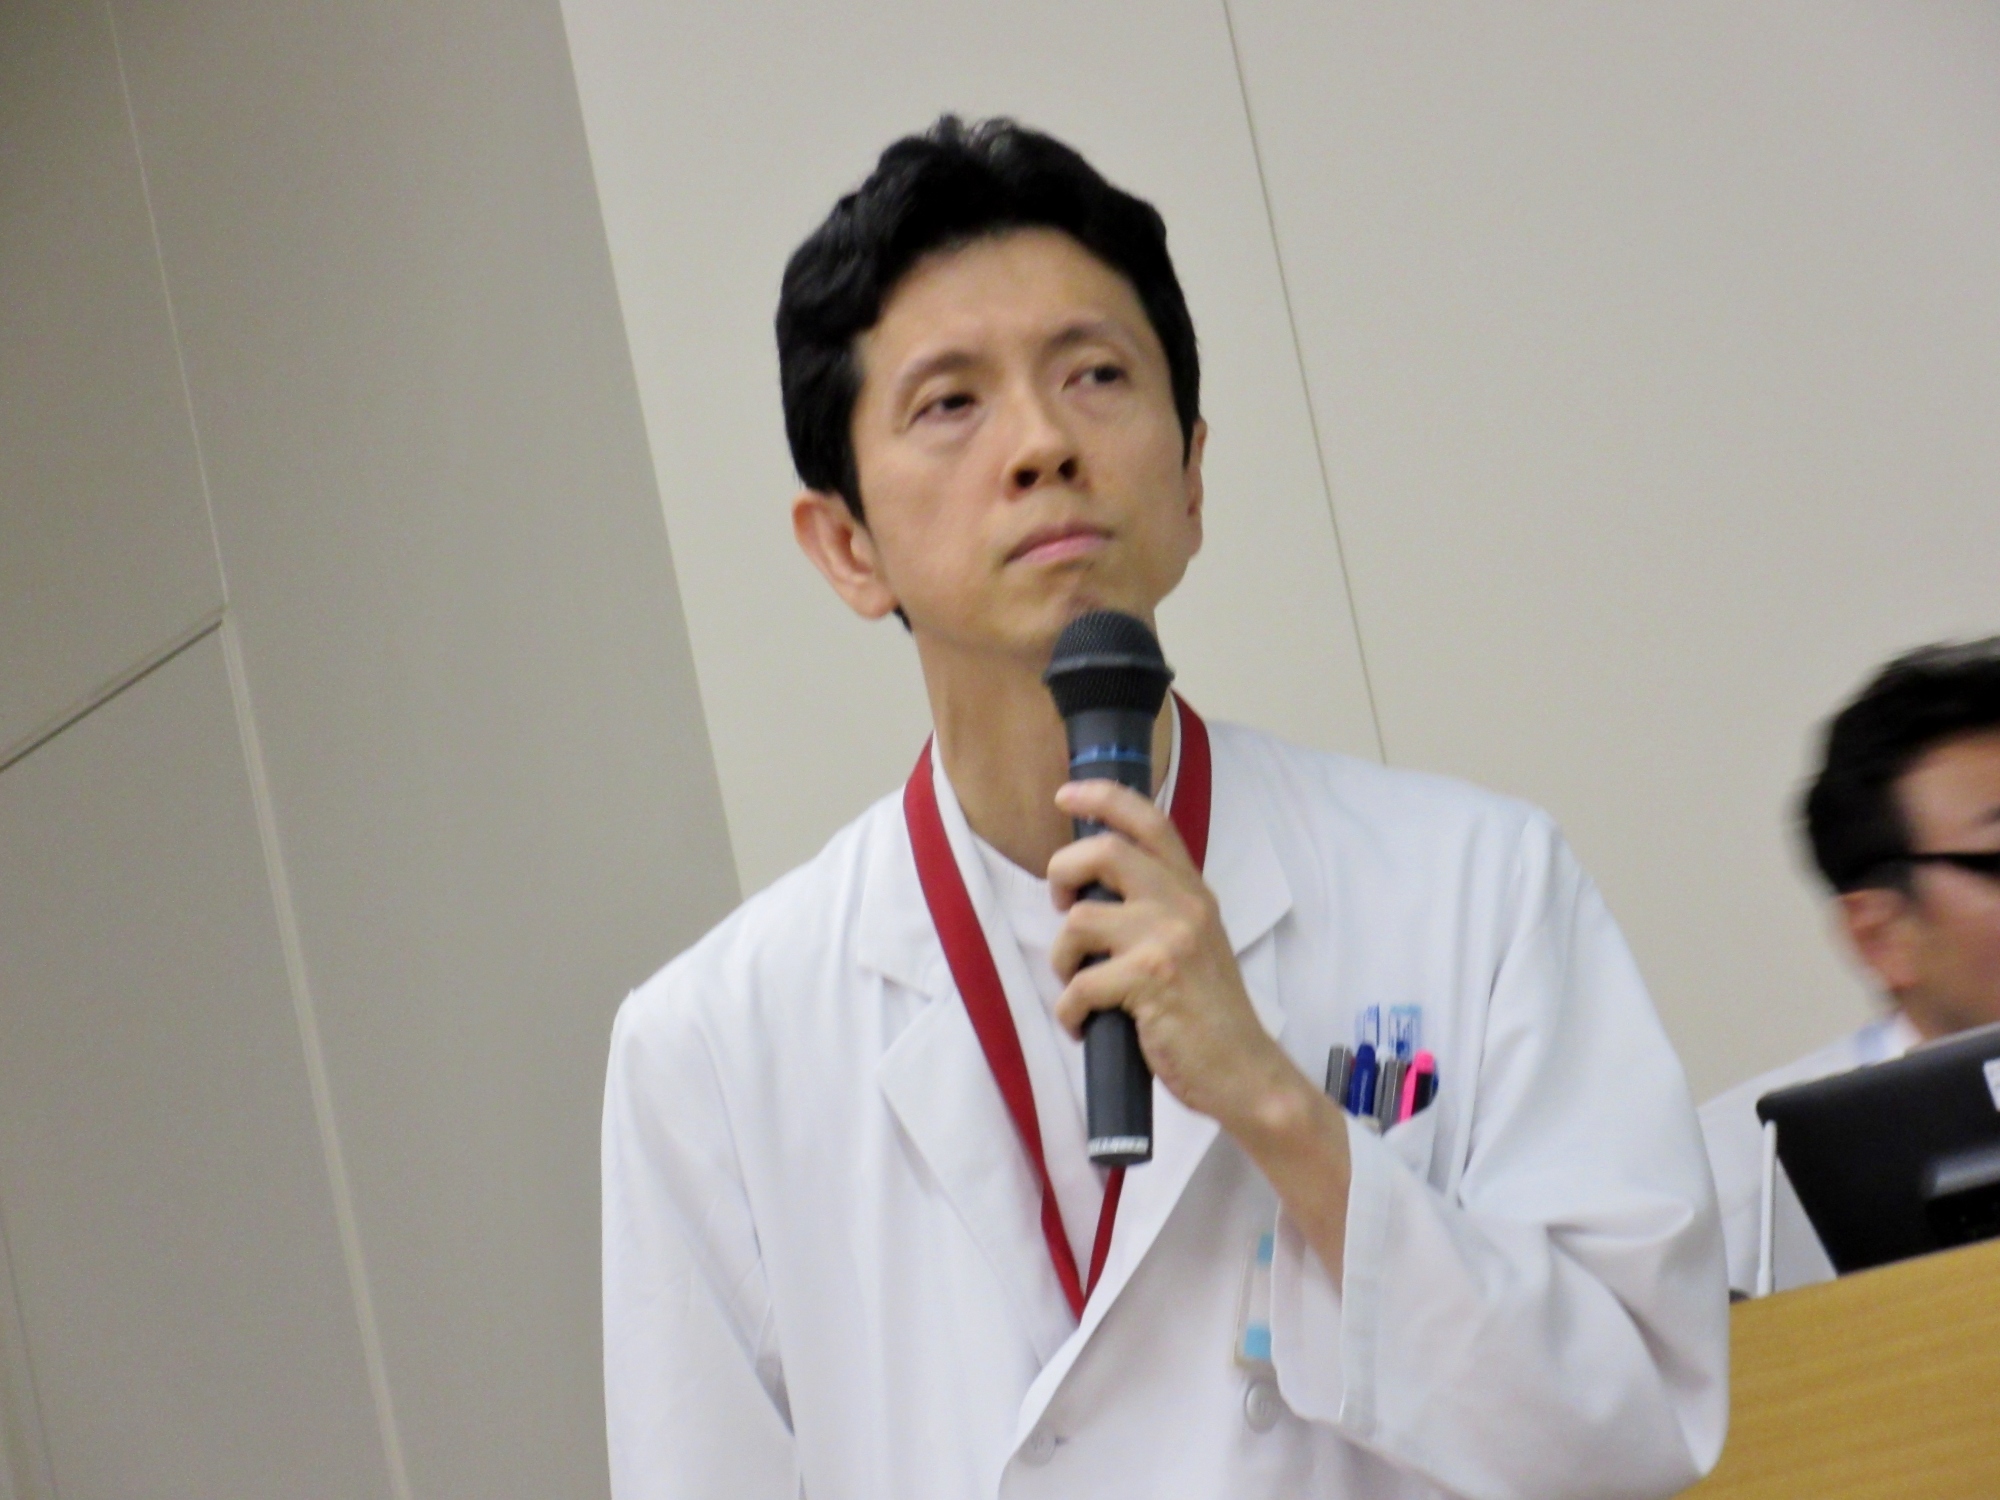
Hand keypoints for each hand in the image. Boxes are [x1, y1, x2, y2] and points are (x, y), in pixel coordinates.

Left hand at [1048, 778, 1353, 1276]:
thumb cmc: (1208, 1013)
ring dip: (1063, 959)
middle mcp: (1184, 905)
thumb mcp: (1194, 943)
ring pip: (1079, 921)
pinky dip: (1070, 1011)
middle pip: (1103, 852)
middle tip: (1060, 904)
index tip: (1067, 794)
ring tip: (1078, 986)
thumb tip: (1090, 893)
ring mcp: (1169, 941)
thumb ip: (1157, 910)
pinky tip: (1084, 1026)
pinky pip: (1080, 984)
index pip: (1150, 821)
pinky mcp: (1152, 982)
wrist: (1245, 1072)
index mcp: (1192, 891)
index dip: (1103, 797)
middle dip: (1062, 873)